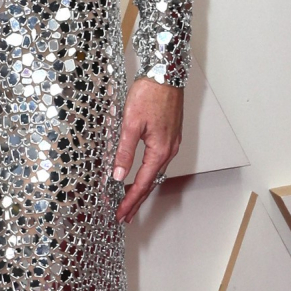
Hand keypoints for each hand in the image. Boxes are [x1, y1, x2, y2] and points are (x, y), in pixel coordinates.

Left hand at [112, 77, 182, 222]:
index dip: (130, 200)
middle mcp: (169, 150)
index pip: (142, 183)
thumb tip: (119, 175)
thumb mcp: (131, 124)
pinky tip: (143, 175)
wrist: (166, 74)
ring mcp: (171, 142)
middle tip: (126, 216)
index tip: (120, 214)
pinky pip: (159, 162)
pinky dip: (149, 174)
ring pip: (156, 173)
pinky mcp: (170, 135)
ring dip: (143, 188)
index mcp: (160, 150)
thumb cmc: (150, 94)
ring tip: (132, 201)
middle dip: (137, 201)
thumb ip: (125, 151)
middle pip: (151, 183)